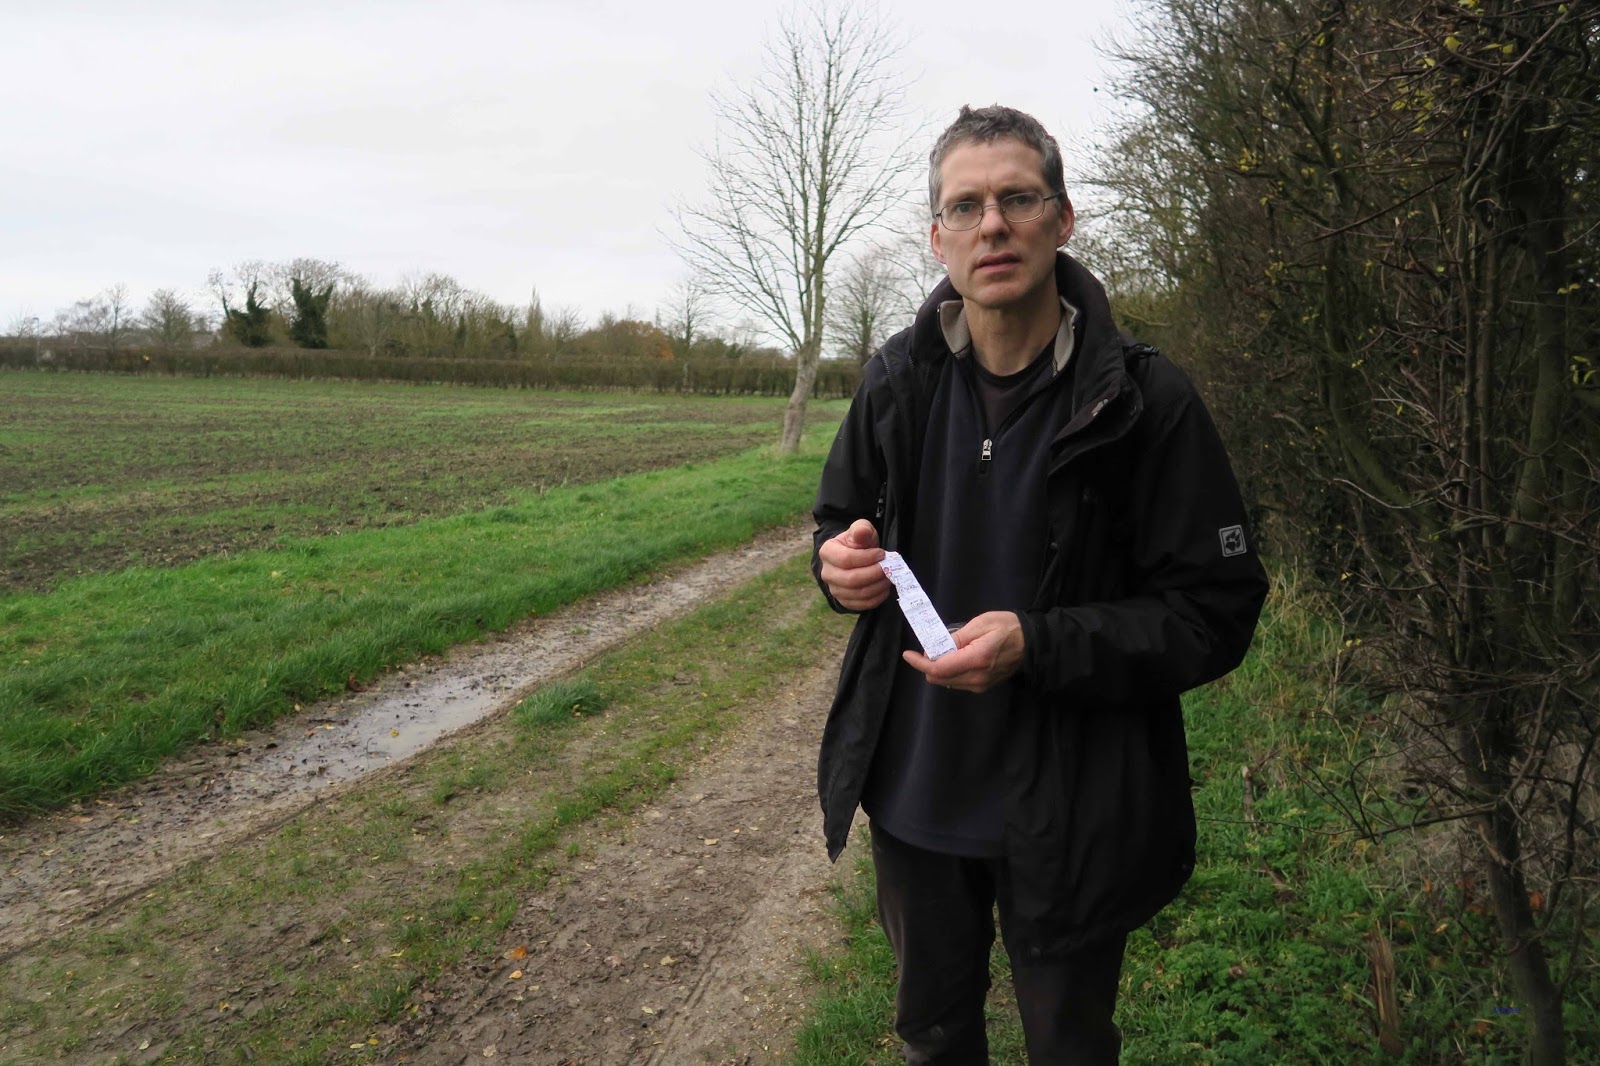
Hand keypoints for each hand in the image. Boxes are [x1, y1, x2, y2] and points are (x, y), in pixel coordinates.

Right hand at [818, 518, 890, 610]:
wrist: (856, 557)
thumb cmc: (859, 542)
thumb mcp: (861, 530)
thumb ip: (861, 530)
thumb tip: (861, 532)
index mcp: (827, 552)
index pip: (846, 559)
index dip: (867, 558)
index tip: (882, 554)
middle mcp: (827, 573)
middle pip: (852, 579)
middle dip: (874, 574)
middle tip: (889, 568)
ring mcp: (834, 590)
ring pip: (859, 593)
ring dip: (878, 586)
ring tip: (889, 576)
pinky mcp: (845, 601)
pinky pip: (862, 605)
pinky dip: (877, 597)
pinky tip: (884, 587)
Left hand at [904, 611, 1023, 693]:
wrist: (1031, 643)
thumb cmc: (1007, 627)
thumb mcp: (980, 624)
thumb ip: (955, 638)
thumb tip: (935, 650)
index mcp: (976, 659)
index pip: (939, 669)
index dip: (919, 663)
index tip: (908, 654)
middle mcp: (977, 678)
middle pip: (939, 679)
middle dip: (928, 665)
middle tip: (928, 647)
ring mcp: (980, 685)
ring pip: (946, 682)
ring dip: (939, 669)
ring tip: (943, 650)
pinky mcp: (983, 687)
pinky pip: (957, 682)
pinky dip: (949, 672)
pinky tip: (954, 658)